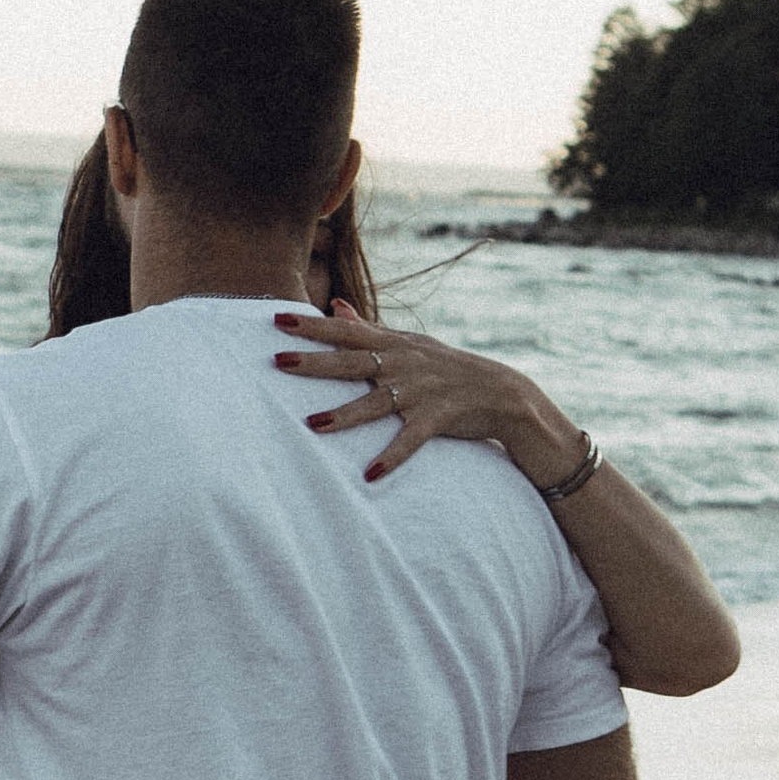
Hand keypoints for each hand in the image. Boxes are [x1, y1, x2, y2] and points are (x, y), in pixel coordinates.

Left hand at [271, 303, 586, 489]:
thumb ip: (369, 327)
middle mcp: (403, 363)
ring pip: (376, 402)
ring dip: (344, 415)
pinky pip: (410, 440)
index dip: (311, 325)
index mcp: (394, 344)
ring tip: (312, 425)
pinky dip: (391, 457)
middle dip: (315, 362)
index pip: (346, 330)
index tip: (277, 317)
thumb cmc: (446, 367)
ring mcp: (420, 391)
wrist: (502, 392)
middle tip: (278, 361)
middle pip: (352, 361)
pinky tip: (370, 474)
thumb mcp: (409, 343)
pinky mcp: (437, 418)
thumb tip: (334, 306)